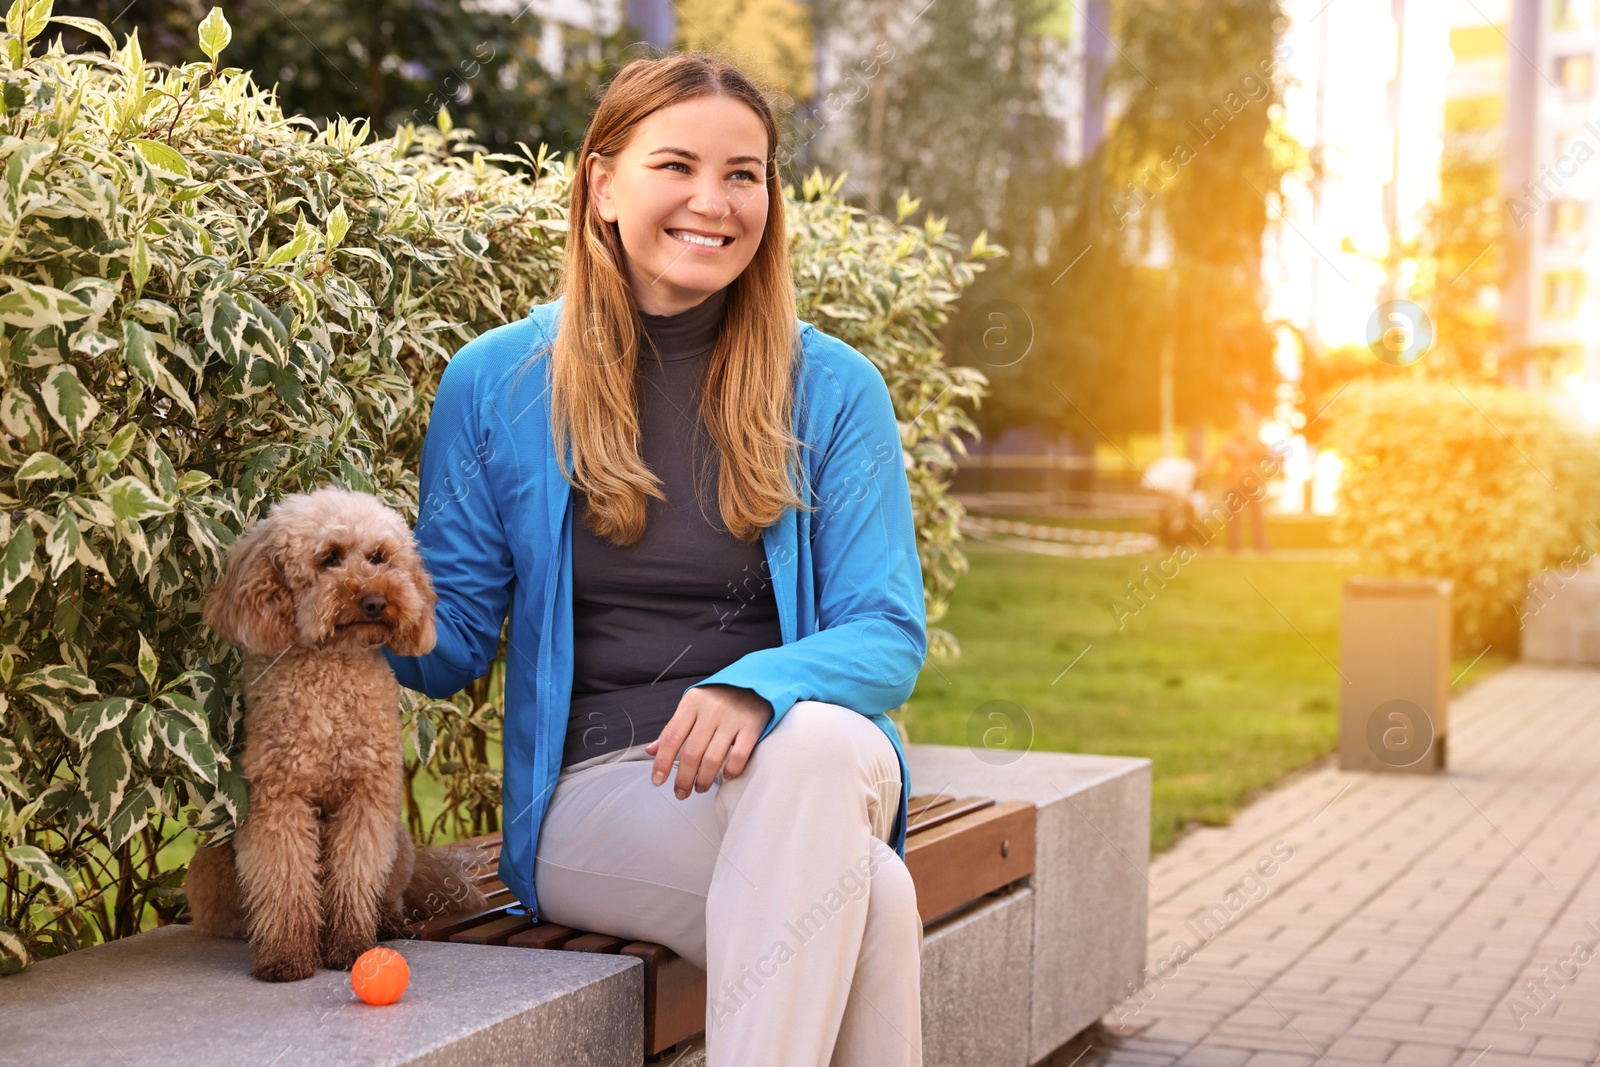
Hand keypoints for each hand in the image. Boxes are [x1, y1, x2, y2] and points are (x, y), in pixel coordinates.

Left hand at [645, 684, 772, 799]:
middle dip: (683, 778)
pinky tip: (725, 776)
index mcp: (692, 702)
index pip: (671, 736)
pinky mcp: (752, 726)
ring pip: (712, 758)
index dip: (662, 762)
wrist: (754, 682)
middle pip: (691, 752)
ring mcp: (732, 718)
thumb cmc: (719, 698)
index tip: (658, 781)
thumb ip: (673, 728)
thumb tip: (651, 751)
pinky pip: (739, 755)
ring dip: (704, 780)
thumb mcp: (692, 706)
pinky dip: (730, 770)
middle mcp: (711, 709)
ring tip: (699, 788)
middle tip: (681, 793)